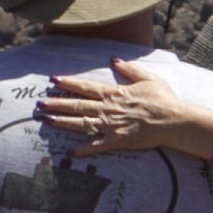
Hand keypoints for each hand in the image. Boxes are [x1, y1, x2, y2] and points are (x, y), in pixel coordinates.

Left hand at [38, 58, 189, 154]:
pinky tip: (70, 153)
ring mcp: (111, 125)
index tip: (53, 80)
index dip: (68, 83)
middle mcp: (108, 109)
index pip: (86, 87)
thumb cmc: (163, 99)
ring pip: (81, 123)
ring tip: (46, 121)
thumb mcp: (147, 78)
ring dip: (62, 122)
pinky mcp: (117, 141)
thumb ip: (129, 69)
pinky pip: (97, 146)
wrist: (172, 120)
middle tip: (39, 104)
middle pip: (77, 105)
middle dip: (56, 104)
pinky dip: (84, 149)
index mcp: (114, 93)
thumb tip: (114, 60)